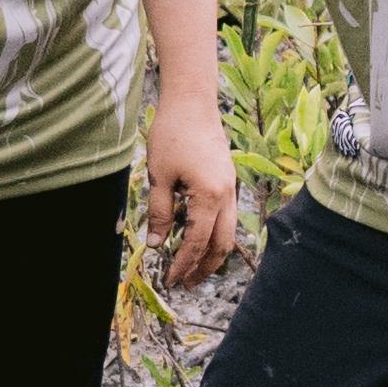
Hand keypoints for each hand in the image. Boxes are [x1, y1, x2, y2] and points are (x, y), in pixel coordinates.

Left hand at [141, 78, 251, 289]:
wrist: (192, 103)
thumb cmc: (173, 135)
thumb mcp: (159, 177)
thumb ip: (160, 213)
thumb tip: (157, 244)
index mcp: (210, 197)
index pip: (197, 243)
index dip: (184, 264)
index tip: (170, 280)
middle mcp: (227, 196)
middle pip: (222, 245)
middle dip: (204, 268)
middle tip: (186, 283)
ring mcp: (231, 188)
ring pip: (228, 233)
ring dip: (212, 254)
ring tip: (194, 268)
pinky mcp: (227, 181)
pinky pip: (227, 217)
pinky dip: (216, 234)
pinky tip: (199, 238)